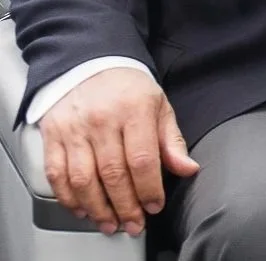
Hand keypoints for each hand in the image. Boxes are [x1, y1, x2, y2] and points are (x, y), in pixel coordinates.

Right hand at [38, 67, 198, 235]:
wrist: (90, 65)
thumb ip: (172, 141)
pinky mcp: (53, 136)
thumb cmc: (128, 89)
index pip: (143, 159)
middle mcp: (102, 119)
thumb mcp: (159, 106)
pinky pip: (57, 175)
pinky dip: (69, 198)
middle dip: (125, 206)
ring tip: (110, 223)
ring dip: (97, 209)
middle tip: (133, 224)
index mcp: (135, 109)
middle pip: (113, 174)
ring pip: (83, 179)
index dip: (149, 189)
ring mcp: (74, 129)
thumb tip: (188, 169)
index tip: (154, 206)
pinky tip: (83, 209)